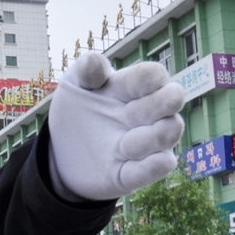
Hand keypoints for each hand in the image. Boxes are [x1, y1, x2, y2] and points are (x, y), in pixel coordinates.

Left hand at [48, 53, 184, 200]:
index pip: (152, 75)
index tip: (122, 86)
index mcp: (131, 88)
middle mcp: (146, 113)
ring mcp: (144, 142)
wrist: (62, 153)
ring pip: (170, 133)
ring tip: (123, 144)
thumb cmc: (77, 111)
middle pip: (172, 100)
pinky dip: (155, 165)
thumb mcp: (73, 88)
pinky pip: (157, 168)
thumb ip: (84, 72)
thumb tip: (94, 62)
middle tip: (131, 113)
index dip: (148, 78)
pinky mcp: (135, 172)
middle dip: (162, 102)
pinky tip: (143, 161)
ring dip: (154, 136)